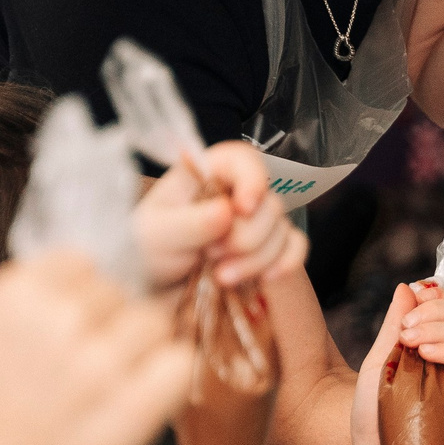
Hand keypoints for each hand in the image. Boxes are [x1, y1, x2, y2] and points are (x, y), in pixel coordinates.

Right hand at [0, 257, 192, 444]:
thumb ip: (17, 310)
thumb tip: (68, 283)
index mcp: (13, 297)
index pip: (79, 264)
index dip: (81, 297)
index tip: (70, 329)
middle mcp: (58, 320)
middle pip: (120, 293)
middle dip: (110, 327)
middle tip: (87, 373)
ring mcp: (101, 361)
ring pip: (156, 324)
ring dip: (142, 353)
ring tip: (109, 392)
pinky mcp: (139, 403)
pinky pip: (180, 364)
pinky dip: (169, 381)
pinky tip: (141, 403)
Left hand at [134, 140, 305, 291]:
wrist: (154, 286)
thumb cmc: (147, 249)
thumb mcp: (156, 235)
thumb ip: (189, 223)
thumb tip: (227, 211)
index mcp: (207, 174)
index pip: (244, 158)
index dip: (252, 180)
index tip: (243, 209)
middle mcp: (237, 192)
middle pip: (269, 204)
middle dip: (246, 238)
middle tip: (210, 255)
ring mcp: (256, 221)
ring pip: (282, 230)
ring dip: (257, 259)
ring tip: (220, 277)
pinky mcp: (268, 247)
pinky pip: (296, 248)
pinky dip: (286, 263)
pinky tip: (265, 279)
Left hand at [349, 282, 443, 444]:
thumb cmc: (372, 415)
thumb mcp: (378, 362)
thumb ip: (394, 326)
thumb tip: (406, 287)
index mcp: (430, 346)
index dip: (437, 294)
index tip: (414, 293)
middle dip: (438, 308)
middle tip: (407, 323)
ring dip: (438, 327)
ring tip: (408, 340)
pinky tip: (425, 353)